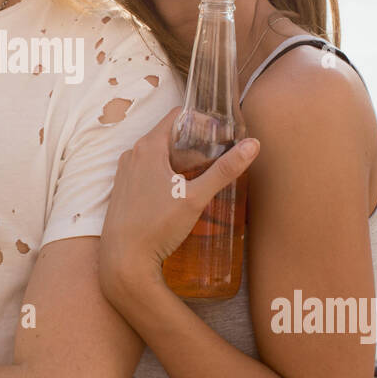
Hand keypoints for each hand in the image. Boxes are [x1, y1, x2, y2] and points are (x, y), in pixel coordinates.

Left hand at [99, 107, 259, 301]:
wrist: (124, 261)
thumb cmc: (156, 227)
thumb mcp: (195, 198)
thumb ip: (224, 170)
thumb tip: (252, 145)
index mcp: (147, 147)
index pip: (178, 116)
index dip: (202, 120)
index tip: (222, 133)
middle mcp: (132, 154)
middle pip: (169, 136)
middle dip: (195, 143)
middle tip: (220, 155)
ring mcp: (126, 173)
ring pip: (159, 155)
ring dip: (181, 160)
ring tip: (205, 173)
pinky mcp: (124, 190)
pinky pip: (149, 171)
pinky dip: (168, 173)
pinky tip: (182, 192)